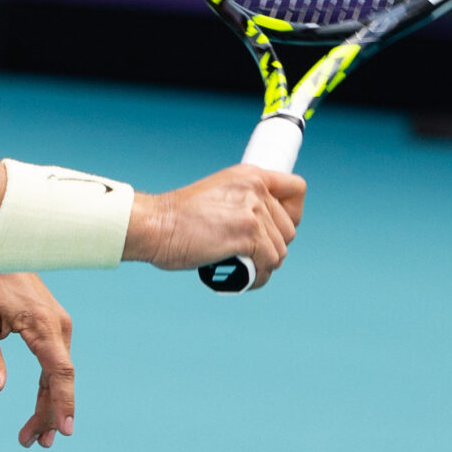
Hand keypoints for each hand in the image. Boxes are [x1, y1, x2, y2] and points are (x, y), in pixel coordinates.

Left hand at [0, 269, 75, 448]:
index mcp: (43, 327)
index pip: (59, 373)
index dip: (63, 404)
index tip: (64, 431)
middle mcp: (58, 327)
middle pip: (59, 379)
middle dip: (49, 413)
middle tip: (34, 444)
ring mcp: (57, 326)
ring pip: (57, 374)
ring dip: (48, 404)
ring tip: (34, 436)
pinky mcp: (50, 326)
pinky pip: (53, 363)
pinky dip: (47, 386)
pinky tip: (40, 406)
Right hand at [125, 166, 306, 286]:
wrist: (155, 225)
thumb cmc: (177, 218)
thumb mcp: (218, 194)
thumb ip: (244, 201)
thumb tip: (266, 228)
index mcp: (250, 175)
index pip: (297, 188)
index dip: (292, 213)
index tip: (275, 227)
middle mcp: (256, 189)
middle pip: (289, 230)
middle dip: (271, 247)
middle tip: (246, 254)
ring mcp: (253, 212)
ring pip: (279, 251)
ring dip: (262, 265)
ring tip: (240, 267)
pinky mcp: (248, 235)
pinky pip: (268, 265)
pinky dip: (255, 277)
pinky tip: (239, 276)